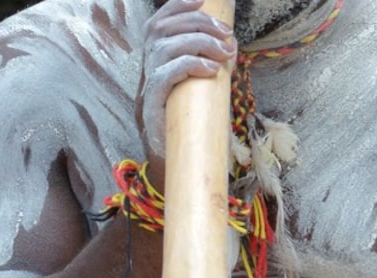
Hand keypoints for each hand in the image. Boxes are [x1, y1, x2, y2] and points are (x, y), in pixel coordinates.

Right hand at [139, 0, 237, 156]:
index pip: (159, 22)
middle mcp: (146, 69)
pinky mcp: (151, 105)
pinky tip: (212, 70)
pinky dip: (190, 65)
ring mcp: (146, 87)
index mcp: (155, 61)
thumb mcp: (199, 86)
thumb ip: (207, 63)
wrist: (172, 161)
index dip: (177, 6)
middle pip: (163, 29)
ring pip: (164, 47)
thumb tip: (230, 43)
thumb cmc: (189, 123)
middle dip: (198, 23)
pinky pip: (165, 75)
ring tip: (225, 53)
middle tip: (227, 34)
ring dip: (199, 43)